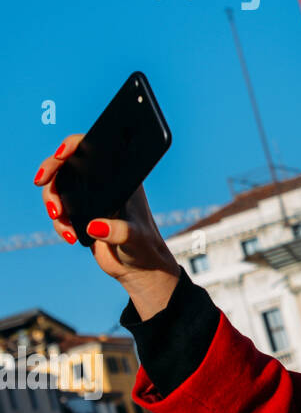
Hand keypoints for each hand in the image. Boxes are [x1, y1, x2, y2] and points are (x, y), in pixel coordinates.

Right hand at [36, 133, 182, 315]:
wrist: (138, 267)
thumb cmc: (145, 247)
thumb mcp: (135, 238)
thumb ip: (119, 231)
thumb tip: (94, 227)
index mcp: (121, 177)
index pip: (93, 149)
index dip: (73, 145)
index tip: (62, 154)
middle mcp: (104, 183)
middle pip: (67, 165)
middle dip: (51, 174)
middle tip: (44, 186)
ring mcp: (90, 199)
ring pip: (57, 189)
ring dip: (52, 203)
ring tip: (62, 220)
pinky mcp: (80, 215)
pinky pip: (58, 212)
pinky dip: (58, 223)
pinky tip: (71, 237)